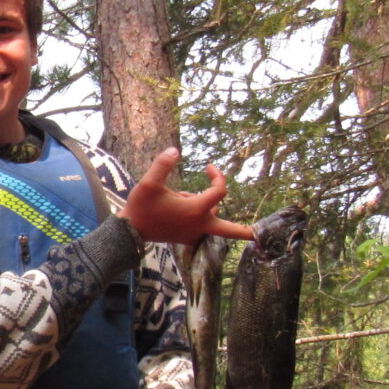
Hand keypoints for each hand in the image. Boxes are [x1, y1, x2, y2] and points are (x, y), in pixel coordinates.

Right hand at [119, 150, 253, 245]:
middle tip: (259, 234)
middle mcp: (199, 224)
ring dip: (204, 206)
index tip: (209, 166)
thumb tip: (175, 150)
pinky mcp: (186, 238)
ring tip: (177, 199)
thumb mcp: (149, 182)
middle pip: (230, 229)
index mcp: (196, 210)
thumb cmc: (141, 207)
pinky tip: (175, 211)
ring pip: (210, 218)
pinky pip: (200, 226)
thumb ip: (162, 164)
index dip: (218, 175)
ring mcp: (193, 234)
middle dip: (245, 231)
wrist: (130, 232)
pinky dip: (196, 217)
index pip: (220, 190)